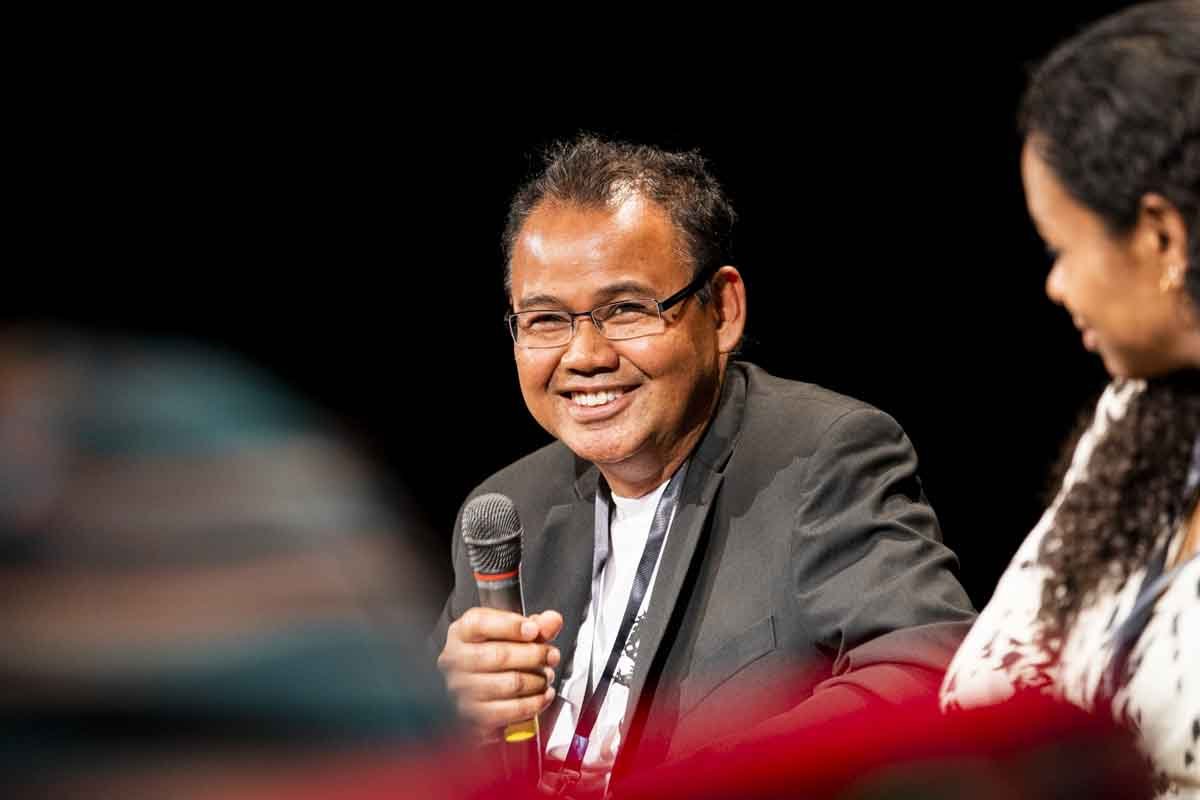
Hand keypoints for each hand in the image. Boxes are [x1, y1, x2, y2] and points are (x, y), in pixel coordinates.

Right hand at [437, 608, 563, 739]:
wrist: (470, 691)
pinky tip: (543, 695)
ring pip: (511, 684)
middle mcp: (456, 660)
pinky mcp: (476, 716)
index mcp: (462, 632)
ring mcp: (462, 690)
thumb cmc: (490, 655)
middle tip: (551, 655)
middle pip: (501, 655)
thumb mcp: (508, 631)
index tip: (534, 630)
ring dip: (538, 680)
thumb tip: (552, 621)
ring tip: (546, 676)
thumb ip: (534, 624)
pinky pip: (512, 710)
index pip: (482, 624)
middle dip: (535, 655)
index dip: (512, 626)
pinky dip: (535, 703)